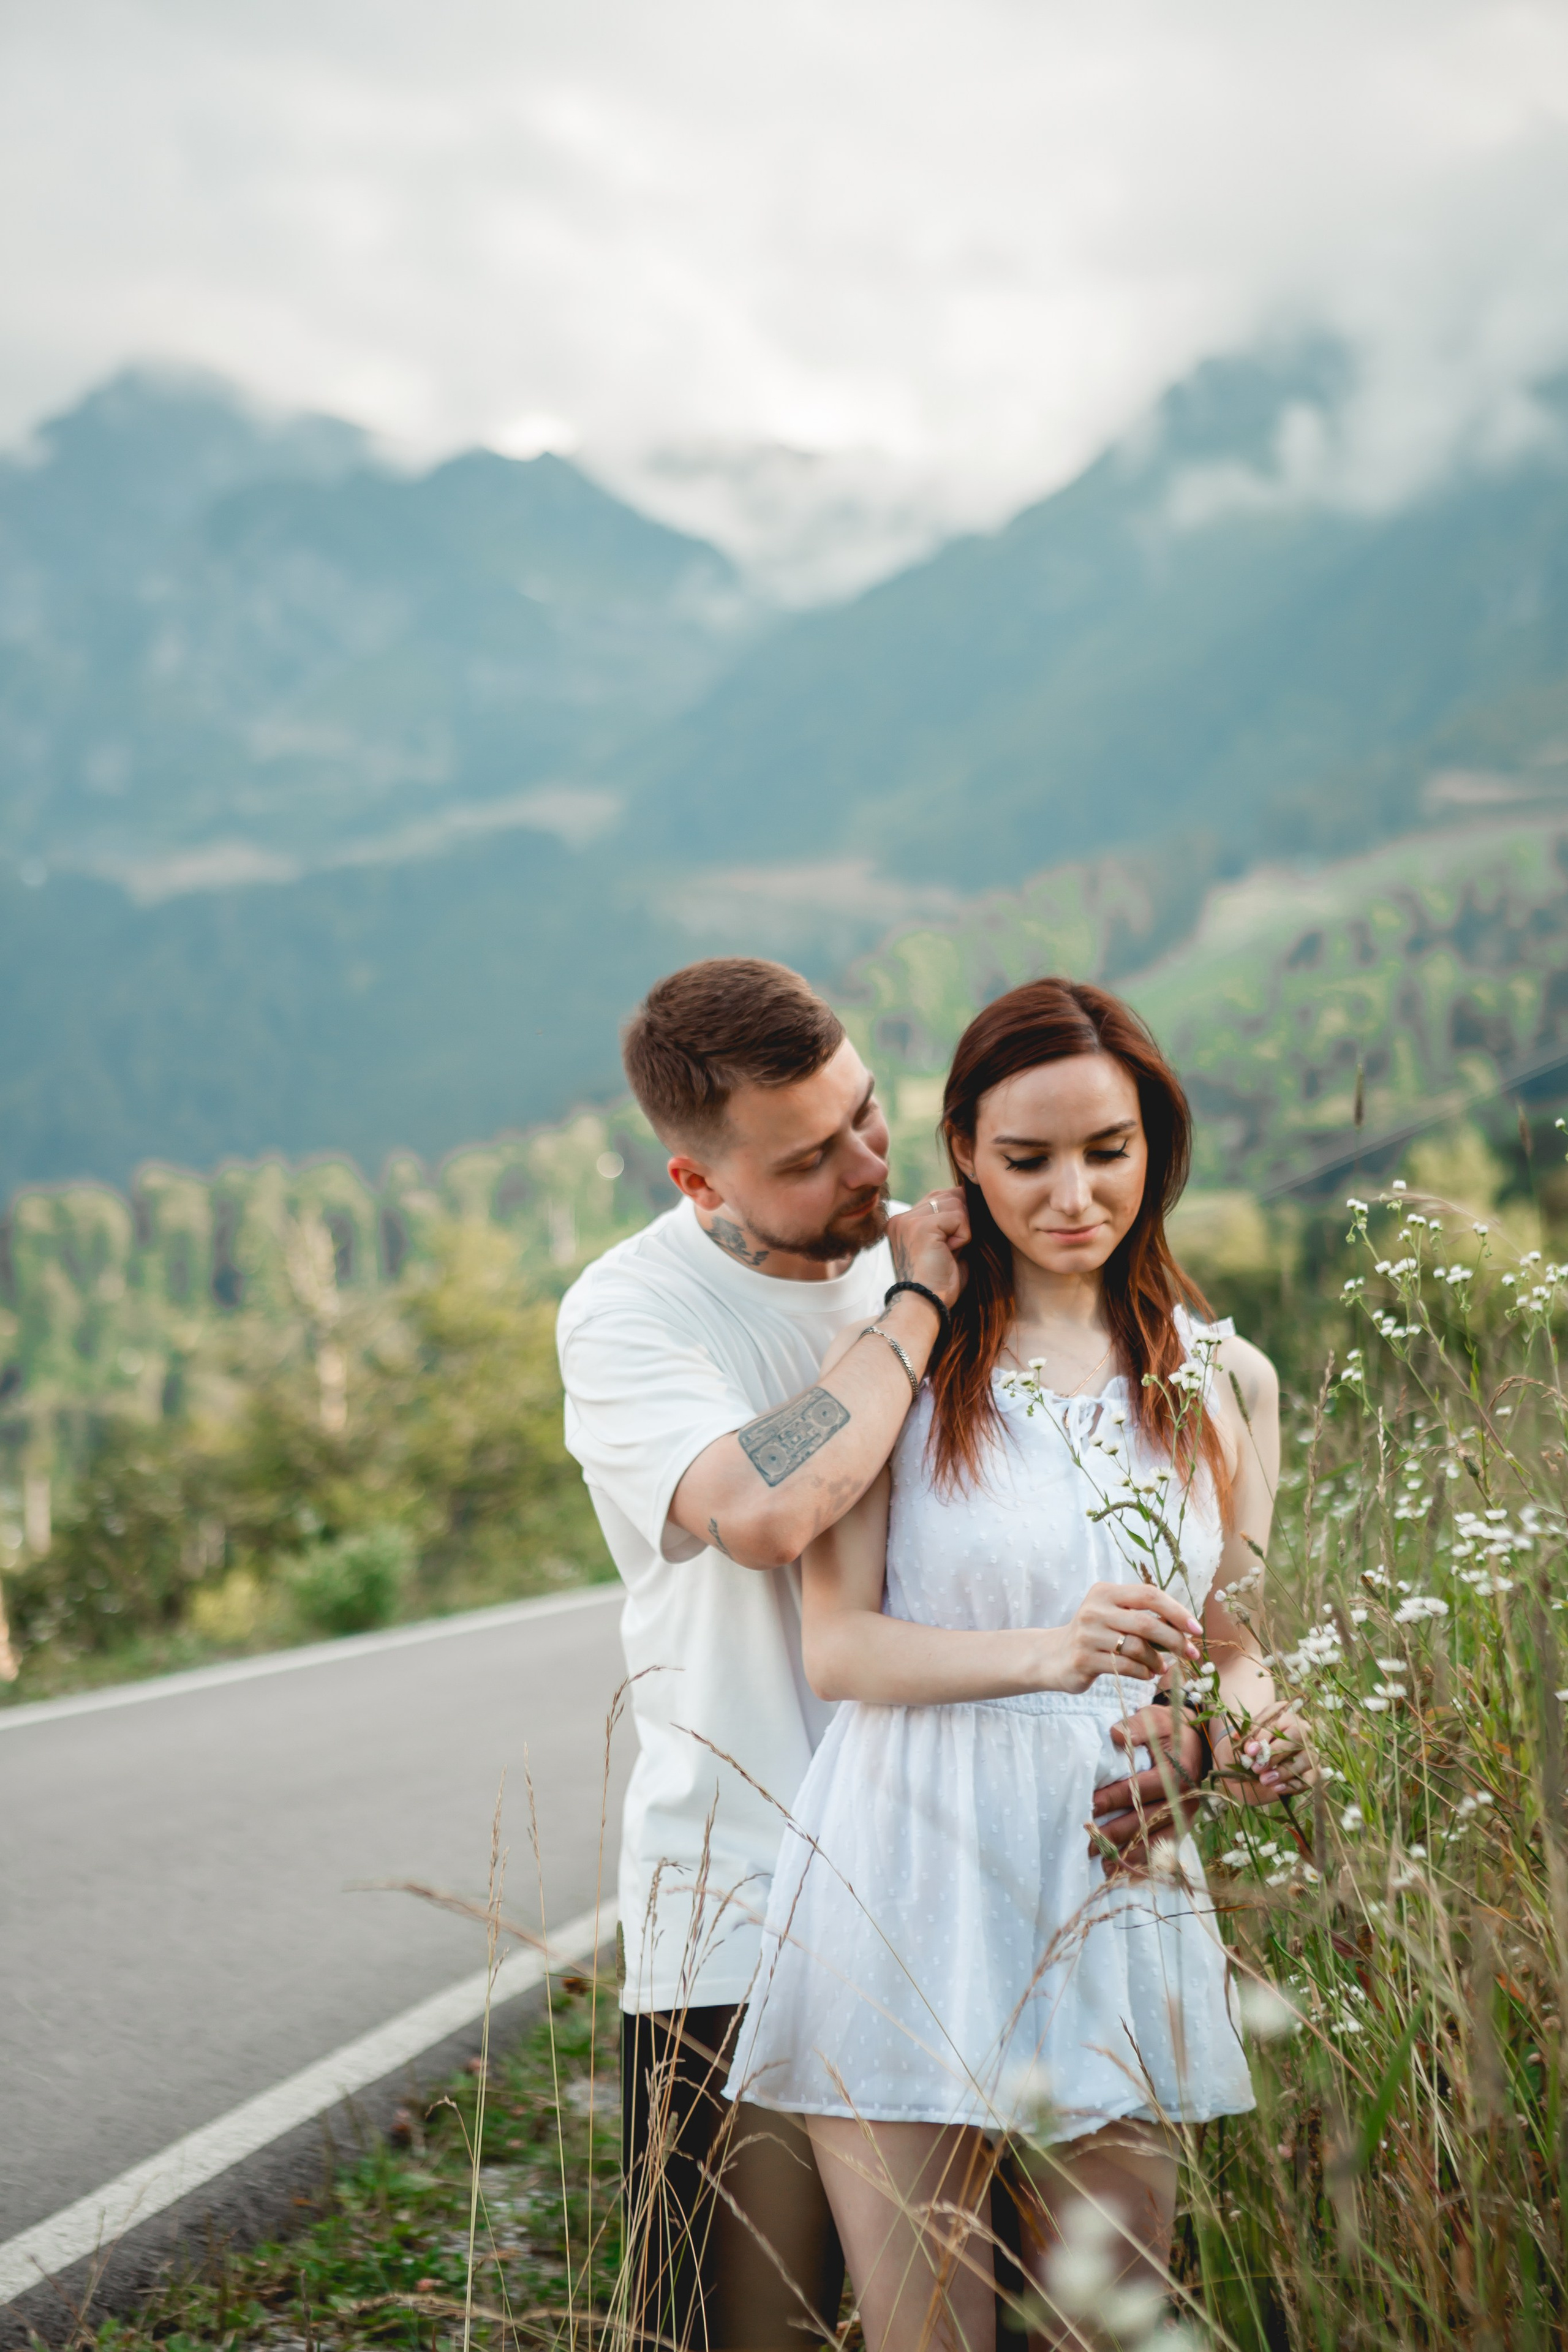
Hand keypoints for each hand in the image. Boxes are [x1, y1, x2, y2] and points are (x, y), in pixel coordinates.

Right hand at [886, 1186, 969, 1309]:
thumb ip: (951, 1222)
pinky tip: (950, 1253)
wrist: (925, 1305)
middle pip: (948, 1196)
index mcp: (902, 1223)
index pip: (938, 1198)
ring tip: (949, 1252)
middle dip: (961, 1221)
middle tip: (952, 1250)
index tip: (952, 1244)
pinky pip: (958, 1217)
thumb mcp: (944, 1246)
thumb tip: (970, 1198)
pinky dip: (964, 1236)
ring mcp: (909, 1220)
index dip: (956, 1215)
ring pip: (955, 1203)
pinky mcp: (921, 1226)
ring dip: (963, 1230)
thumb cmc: (939, 1284)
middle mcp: (901, 1218)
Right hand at [1048, 1581, 1203, 1692]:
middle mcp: (1095, 1610)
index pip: (1148, 1594)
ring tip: (1162, 1667)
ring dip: (1158, 1660)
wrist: (1054, 1655)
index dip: (1176, 1610)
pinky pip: (1125, 1667)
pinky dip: (1143, 1672)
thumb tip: (1184, 1628)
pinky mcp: (1084, 1659)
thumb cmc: (1095, 1634)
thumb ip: (1142, 1616)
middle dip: (1175, 1640)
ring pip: (1137, 1647)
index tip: (1196, 1628)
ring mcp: (1088, 1635)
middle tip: (1191, 1653)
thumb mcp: (1113, 1615)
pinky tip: (1148, 1673)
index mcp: (1105, 1592)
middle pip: (1146, 1623)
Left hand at [1088, 1707, 1205, 1873]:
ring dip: (1130, 1854)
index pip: (1139, 1788)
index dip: (1114, 1798)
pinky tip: (1128, 1873)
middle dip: (1115, 1833)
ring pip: (1156, 1840)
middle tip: (1087, 1843)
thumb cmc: (1167, 1729)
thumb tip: (1116, 1735)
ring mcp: (1186, 1815)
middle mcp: (1184, 1798)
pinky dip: (1147, 1863)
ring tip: (1104, 1867)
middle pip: (1145, 1820)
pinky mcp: (1184, 1826)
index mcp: (1176, 1772)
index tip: (1090, 1805)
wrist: (1196, 1740)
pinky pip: (1166, 1849)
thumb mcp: (1154, 1719)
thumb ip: (1136, 1727)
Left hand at [1212, 1706, 1313, 1801]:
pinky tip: (1276, 1788)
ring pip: (1306, 1759)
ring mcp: (1309, 1752)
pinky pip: (1309, 1779)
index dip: (1263, 1736)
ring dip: (1284, 1771)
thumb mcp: (1239, 1742)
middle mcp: (1300, 1731)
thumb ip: (1240, 1739)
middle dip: (1274, 1753)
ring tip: (1264, 1780)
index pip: (1277, 1721)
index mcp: (1282, 1716)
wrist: (1250, 1771)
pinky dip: (1292, 1785)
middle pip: (1296, 1737)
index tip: (1249, 1751)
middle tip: (1256, 1768)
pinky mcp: (1312, 1772)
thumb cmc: (1247, 1751)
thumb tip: (1238, 1736)